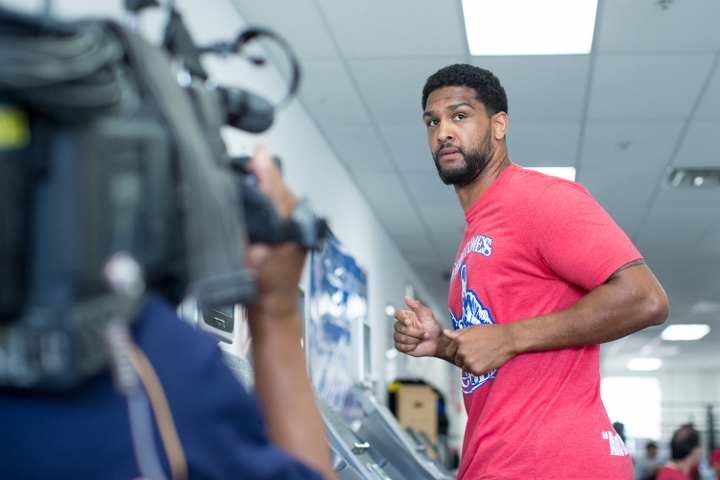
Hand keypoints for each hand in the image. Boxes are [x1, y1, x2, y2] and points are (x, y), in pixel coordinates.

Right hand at [243, 144, 303, 320]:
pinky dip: (269, 195)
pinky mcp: (294, 229)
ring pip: (280, 193)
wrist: (273, 307)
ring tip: (250, 170)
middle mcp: (298, 222)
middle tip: (247, 157)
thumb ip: (241, 222)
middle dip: (263, 171)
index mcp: (290, 225)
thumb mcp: (243, 253)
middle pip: (279, 186)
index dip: (263, 168)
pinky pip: (280, 204)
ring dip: (266, 182)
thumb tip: (234, 194)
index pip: (275, 187)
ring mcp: (298, 225)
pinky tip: (258, 191)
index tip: (257, 152)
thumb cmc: (262, 287)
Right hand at [393, 296, 443, 357]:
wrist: (436, 342)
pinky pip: (401, 347)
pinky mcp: (400, 346)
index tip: (409, 323)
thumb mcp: (427, 315)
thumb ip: (417, 306)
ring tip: (421, 339)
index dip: (402, 319)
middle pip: (400, 328)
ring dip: (414, 340)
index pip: (397, 314)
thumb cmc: (433, 327)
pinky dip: (411, 347)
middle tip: (424, 333)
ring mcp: (399, 336)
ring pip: (401, 338)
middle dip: (415, 333)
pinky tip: (416, 345)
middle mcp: (401, 325)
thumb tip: (406, 297)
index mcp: (406, 316)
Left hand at [443, 324, 516, 375]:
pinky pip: (473, 372)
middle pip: (456, 360)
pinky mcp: (476, 370)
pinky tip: (486, 361)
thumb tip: (445, 333)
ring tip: (482, 356)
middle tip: (476, 353)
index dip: (457, 351)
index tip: (467, 349)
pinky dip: (478, 369)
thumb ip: (457, 333)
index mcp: (459, 340)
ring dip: (471, 364)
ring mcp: (469, 361)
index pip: (449, 351)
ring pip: (465, 367)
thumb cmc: (491, 332)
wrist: (507, 340)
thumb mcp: (472, 329)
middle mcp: (461, 352)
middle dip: (463, 358)